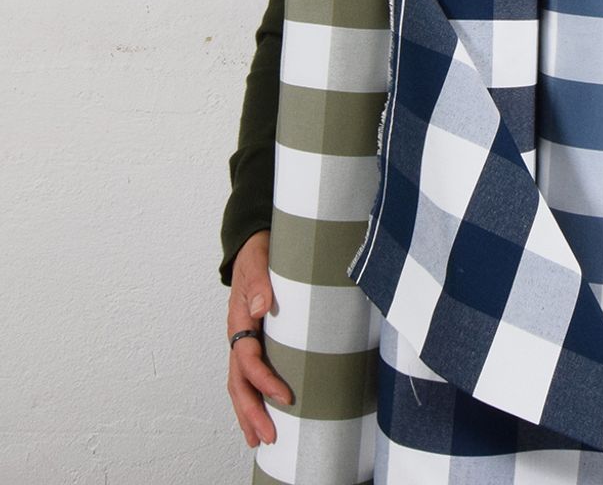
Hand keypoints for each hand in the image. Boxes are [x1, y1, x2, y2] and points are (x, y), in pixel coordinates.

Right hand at [226, 230, 291, 445]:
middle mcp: (238, 335)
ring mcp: (243, 340)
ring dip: (249, 412)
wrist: (252, 243)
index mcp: (238, 320)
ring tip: (260, 439)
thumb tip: (259, 306)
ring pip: (240, 384)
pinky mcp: (254, 340)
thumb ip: (258, 280)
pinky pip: (248, 374)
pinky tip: (263, 412)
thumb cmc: (258, 251)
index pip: (248, 359)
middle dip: (251, 412)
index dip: (264, 380)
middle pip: (238, 382)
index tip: (285, 396)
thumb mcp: (259, 258)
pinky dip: (252, 396)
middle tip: (268, 438)